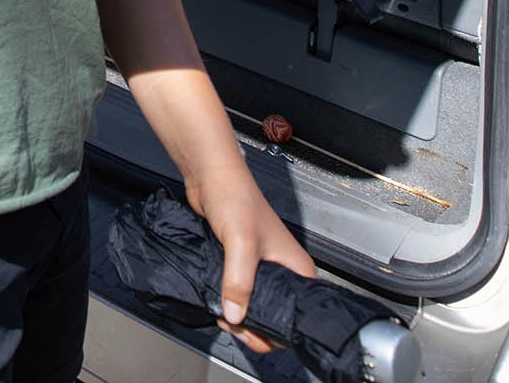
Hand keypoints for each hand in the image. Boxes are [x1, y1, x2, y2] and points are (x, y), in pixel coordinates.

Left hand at [189, 161, 315, 354]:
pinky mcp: (241, 266)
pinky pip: (238, 294)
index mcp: (297, 268)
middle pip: (274, 316)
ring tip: (221, 310)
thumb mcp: (241, 243)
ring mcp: (261, 269)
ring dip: (236, 314)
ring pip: (254, 306)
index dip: (275, 330)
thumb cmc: (235, 198)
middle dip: (251, 325)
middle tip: (231, 320)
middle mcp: (283, 271)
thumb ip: (239, 280)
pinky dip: (227, 301)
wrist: (211, 177)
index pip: (297, 316)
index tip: (250, 328)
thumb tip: (235, 314)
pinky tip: (216, 299)